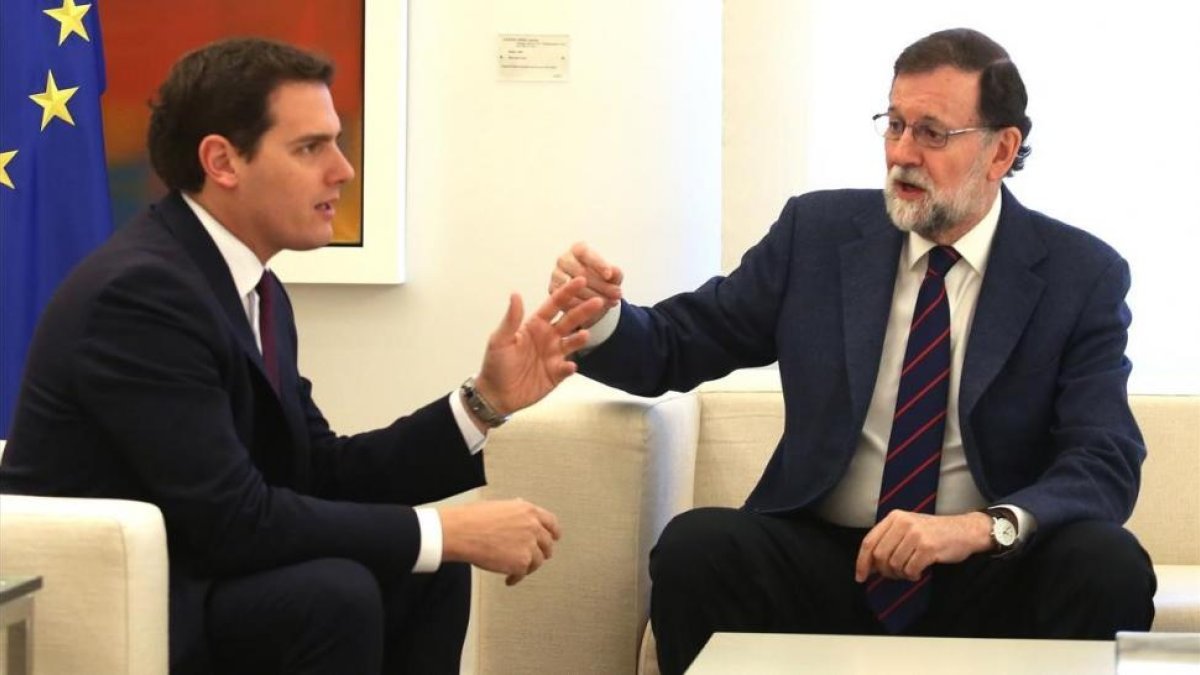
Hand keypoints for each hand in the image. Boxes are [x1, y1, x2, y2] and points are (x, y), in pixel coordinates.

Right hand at [439, 499, 560, 585]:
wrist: (461, 532)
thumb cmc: (472, 519)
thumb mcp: (499, 506)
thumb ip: (514, 511)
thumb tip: (519, 512)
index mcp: (528, 511)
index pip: (551, 522)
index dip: (554, 532)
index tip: (554, 538)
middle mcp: (532, 527)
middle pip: (547, 544)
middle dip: (542, 552)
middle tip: (538, 557)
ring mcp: (529, 545)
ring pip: (537, 561)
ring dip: (529, 566)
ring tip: (519, 570)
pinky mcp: (521, 562)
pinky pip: (523, 573)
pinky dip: (516, 578)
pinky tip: (510, 579)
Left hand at [473, 277, 606, 416]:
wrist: (497, 395)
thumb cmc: (496, 364)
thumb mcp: (500, 340)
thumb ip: (511, 319)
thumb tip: (515, 294)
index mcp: (535, 325)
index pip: (554, 305)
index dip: (567, 292)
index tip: (581, 279)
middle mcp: (548, 337)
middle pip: (569, 320)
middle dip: (584, 310)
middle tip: (599, 300)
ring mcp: (554, 355)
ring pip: (572, 343)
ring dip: (580, 338)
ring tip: (585, 334)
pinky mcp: (556, 374)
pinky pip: (566, 368)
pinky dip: (569, 366)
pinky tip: (570, 366)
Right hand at [548, 242, 623, 327]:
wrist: (589, 293)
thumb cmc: (602, 279)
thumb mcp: (613, 276)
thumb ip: (615, 273)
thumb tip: (613, 272)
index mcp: (578, 249)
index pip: (586, 254)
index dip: (598, 264)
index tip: (609, 275)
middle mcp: (564, 259)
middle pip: (580, 272)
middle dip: (601, 285)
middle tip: (617, 295)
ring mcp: (556, 274)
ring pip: (573, 287)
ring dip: (593, 297)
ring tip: (610, 303)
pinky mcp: (552, 290)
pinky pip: (565, 298)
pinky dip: (581, 305)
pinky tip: (595, 310)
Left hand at [854, 510, 991, 581]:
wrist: (965, 531)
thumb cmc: (934, 533)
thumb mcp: (908, 528)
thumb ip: (888, 541)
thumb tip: (868, 565)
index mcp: (895, 517)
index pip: (869, 541)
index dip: (862, 562)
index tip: (860, 577)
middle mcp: (903, 523)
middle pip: (880, 556)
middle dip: (884, 571)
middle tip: (895, 575)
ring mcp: (916, 534)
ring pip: (894, 565)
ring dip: (900, 574)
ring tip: (910, 571)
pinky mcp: (928, 547)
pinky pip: (910, 570)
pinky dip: (912, 575)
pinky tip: (919, 572)